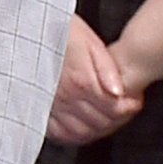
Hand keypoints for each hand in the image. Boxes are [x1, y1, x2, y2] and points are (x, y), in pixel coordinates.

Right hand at [46, 14, 138, 145]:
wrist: (28, 28)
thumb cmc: (58, 32)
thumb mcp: (89, 42)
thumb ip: (107, 68)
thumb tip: (120, 92)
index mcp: (81, 81)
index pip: (115, 109)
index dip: (130, 107)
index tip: (134, 100)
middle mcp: (65, 98)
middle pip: (101, 123)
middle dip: (118, 119)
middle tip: (123, 109)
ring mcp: (50, 105)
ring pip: (81, 133)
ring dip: (99, 129)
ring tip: (106, 117)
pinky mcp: (39, 107)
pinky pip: (57, 133)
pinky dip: (72, 135)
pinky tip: (81, 125)